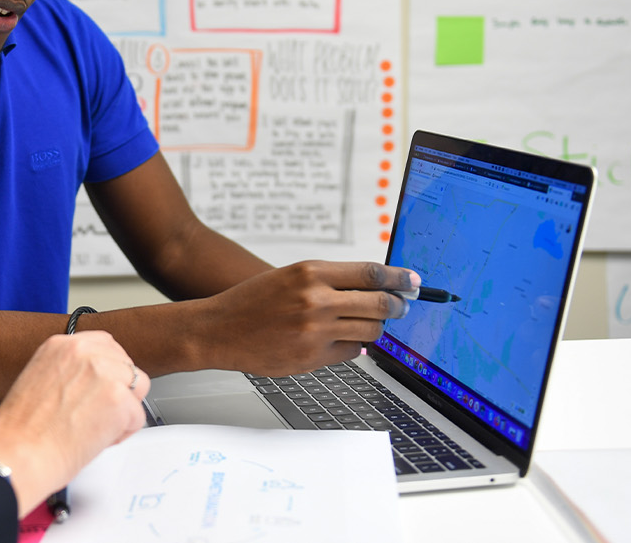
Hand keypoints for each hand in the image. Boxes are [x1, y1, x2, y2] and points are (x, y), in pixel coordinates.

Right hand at [0, 331, 148, 517]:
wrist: (16, 455)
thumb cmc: (21, 432)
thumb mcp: (39, 381)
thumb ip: (69, 373)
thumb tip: (91, 383)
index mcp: (61, 345)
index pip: (105, 344)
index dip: (108, 371)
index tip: (102, 387)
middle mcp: (83, 352)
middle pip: (127, 365)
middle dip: (119, 391)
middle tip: (97, 414)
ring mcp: (103, 373)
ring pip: (138, 388)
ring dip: (124, 411)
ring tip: (96, 428)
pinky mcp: (117, 399)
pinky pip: (138, 417)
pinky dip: (122, 434)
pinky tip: (97, 440)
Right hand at [202, 260, 419, 375]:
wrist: (218, 330)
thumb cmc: (252, 301)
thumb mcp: (290, 276)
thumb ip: (329, 280)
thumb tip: (374, 287)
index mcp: (310, 272)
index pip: (370, 272)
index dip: (398, 278)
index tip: (412, 281)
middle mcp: (315, 299)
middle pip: (380, 304)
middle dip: (397, 306)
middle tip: (401, 306)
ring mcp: (315, 330)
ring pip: (371, 330)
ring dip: (375, 328)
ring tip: (363, 323)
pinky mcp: (312, 357)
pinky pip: (352, 351)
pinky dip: (352, 345)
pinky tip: (337, 340)